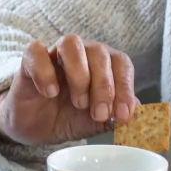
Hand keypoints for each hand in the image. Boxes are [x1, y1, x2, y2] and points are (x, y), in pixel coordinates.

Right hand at [0, 35, 136, 146]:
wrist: (33, 127)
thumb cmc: (67, 117)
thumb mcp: (96, 123)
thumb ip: (117, 118)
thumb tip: (140, 116)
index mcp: (102, 65)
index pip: (121, 64)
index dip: (125, 88)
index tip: (123, 115)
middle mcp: (81, 53)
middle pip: (99, 52)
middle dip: (103, 86)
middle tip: (99, 114)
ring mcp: (54, 54)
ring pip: (71, 43)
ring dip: (79, 74)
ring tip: (78, 103)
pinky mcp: (30, 60)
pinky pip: (36, 51)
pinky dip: (45, 72)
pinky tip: (50, 93)